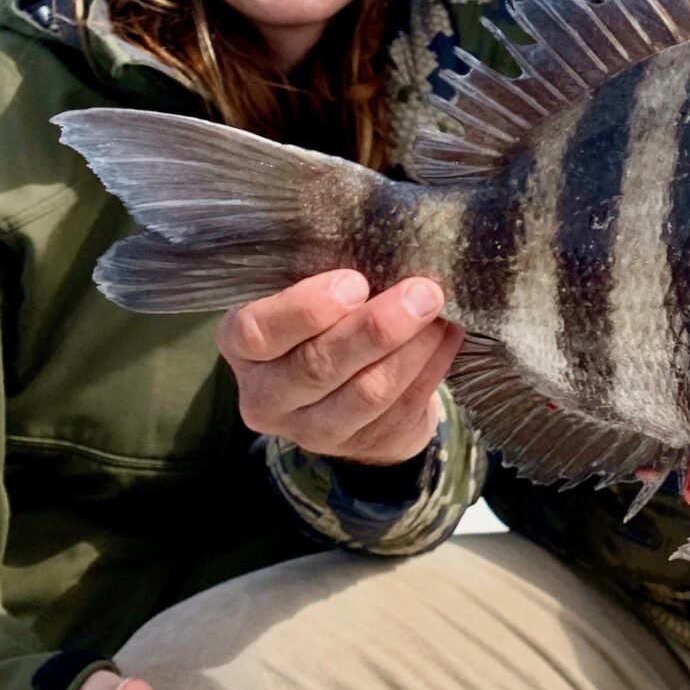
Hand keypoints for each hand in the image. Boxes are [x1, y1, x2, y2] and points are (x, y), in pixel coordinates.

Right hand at [219, 270, 463, 465]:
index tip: (354, 282)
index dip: (305, 308)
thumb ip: (325, 274)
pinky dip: (431, 367)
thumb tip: (384, 244)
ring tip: (438, 311)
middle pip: (318, 365)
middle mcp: (266, 396)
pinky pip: (401, 407)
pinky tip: (447, 335)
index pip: (256, 332)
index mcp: (242, 347)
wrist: (343, 384)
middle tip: (422, 292)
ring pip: (366, 393)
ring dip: (412, 348)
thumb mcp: (306, 294)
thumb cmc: (322, 318)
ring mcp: (310, 430)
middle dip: (377, 327)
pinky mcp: (359, 444)